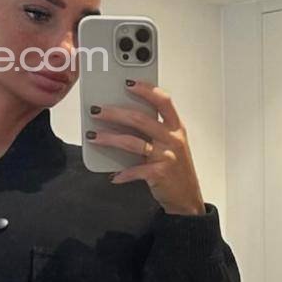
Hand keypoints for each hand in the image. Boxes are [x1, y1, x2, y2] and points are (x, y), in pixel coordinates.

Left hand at [87, 80, 205, 214]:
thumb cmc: (176, 169)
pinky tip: (113, 175)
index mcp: (176, 127)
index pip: (163, 101)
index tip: (128, 83)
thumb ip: (154, 130)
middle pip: (140, 119)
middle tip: (97, 110)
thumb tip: (122, 117)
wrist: (187, 198)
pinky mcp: (159, 174)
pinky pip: (135, 170)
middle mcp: (172, 139)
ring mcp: (166, 156)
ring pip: (132, 142)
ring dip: (110, 138)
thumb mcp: (171, 144)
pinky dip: (122, 173)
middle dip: (115, 113)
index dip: (146, 90)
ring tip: (94, 136)